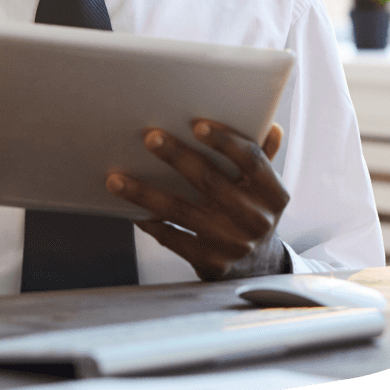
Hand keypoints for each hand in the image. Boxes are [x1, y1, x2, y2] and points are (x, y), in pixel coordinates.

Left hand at [105, 119, 289, 279]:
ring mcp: (233, 244)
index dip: (225, 142)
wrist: (259, 265)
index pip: (251, 161)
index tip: (198, 125)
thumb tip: (268, 124)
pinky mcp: (211, 263)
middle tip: (150, 138)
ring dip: (145, 193)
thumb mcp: (265, 184)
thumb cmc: (252, 208)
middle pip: (210, 181)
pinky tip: (131, 210)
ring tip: (116, 179)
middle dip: (177, 156)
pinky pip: (173, 239)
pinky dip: (151, 223)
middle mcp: (255, 219)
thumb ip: (263, 154)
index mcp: (272, 192)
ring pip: (181, 211)